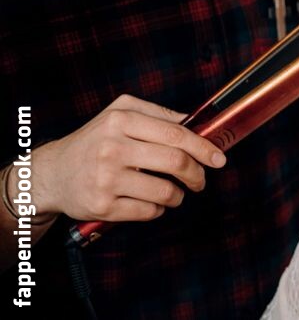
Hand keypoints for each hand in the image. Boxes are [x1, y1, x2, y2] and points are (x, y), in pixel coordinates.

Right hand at [32, 94, 225, 222]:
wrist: (52, 173)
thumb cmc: (95, 140)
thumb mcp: (120, 113)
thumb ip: (159, 114)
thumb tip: (198, 122)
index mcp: (121, 120)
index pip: (176, 134)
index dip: (203, 147)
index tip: (219, 158)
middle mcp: (112, 147)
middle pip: (175, 162)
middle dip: (197, 174)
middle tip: (201, 180)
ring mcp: (106, 178)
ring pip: (165, 191)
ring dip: (179, 195)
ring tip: (176, 193)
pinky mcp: (102, 206)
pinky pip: (148, 211)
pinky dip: (159, 209)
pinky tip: (153, 202)